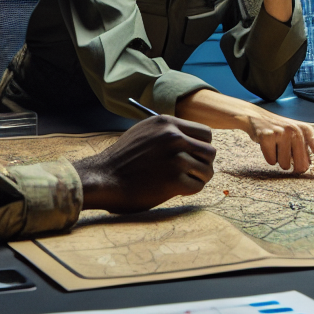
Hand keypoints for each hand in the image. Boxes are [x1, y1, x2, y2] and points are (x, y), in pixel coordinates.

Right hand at [73, 115, 215, 212]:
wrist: (103, 178)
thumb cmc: (123, 158)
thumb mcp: (145, 132)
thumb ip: (168, 132)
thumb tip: (195, 139)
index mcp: (167, 122)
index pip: (205, 133)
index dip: (202, 147)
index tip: (195, 157)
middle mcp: (174, 136)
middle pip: (210, 151)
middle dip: (204, 163)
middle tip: (194, 172)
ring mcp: (175, 158)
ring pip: (207, 169)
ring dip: (199, 178)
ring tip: (186, 182)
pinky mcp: (174, 180)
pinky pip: (197, 186)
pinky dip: (190, 190)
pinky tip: (177, 190)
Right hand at [239, 108, 313, 181]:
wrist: (258, 117)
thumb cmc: (280, 131)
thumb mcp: (296, 135)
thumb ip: (304, 149)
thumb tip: (306, 167)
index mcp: (307, 130)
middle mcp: (296, 130)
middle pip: (302, 166)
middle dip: (294, 165)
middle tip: (286, 152)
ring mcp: (282, 132)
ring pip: (285, 165)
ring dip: (279, 160)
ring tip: (276, 145)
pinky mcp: (268, 136)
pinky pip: (271, 161)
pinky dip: (269, 157)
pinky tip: (267, 145)